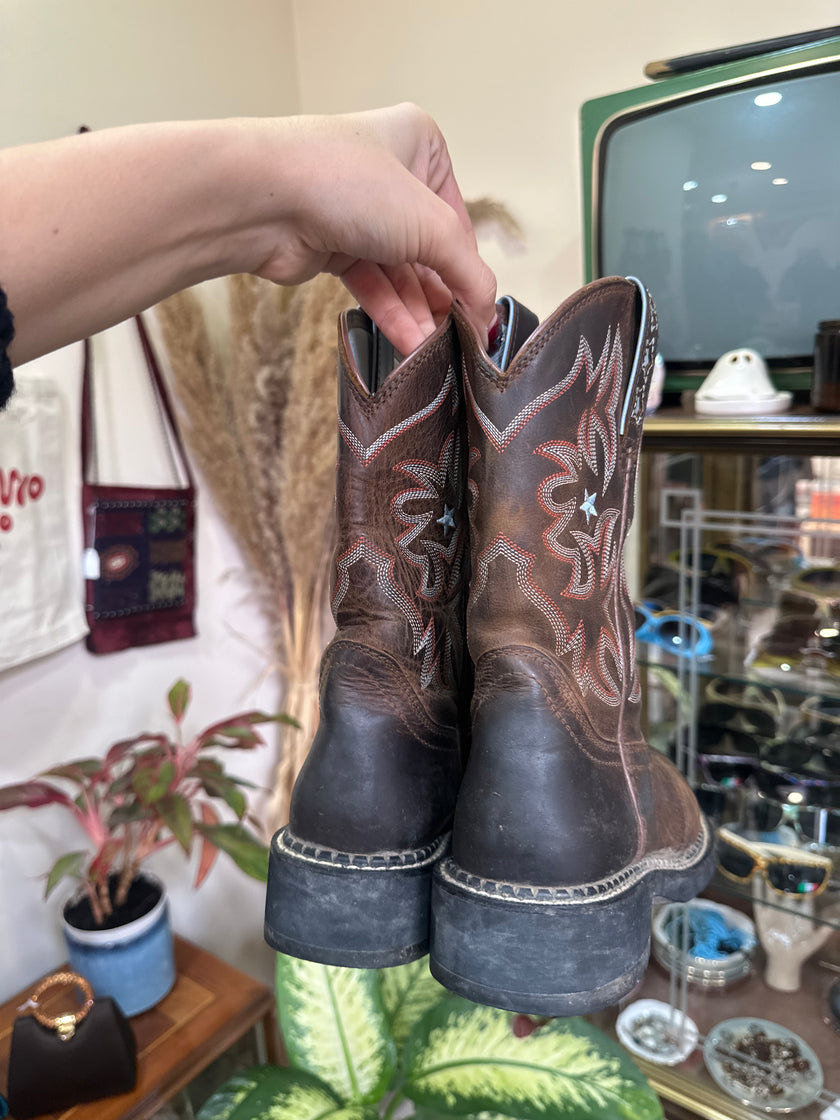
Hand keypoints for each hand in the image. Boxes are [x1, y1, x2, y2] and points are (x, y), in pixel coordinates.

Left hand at [249, 104, 497, 354]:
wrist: (261, 200)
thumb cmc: (345, 183)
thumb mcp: (431, 225)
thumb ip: (469, 272)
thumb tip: (488, 310)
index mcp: (419, 143)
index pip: (458, 217)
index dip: (469, 266)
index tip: (480, 309)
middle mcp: (388, 173)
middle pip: (429, 248)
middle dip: (443, 294)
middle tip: (459, 336)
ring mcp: (356, 211)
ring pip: (400, 271)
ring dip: (418, 312)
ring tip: (435, 350)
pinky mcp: (330, 245)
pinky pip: (372, 284)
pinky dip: (391, 314)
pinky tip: (411, 343)